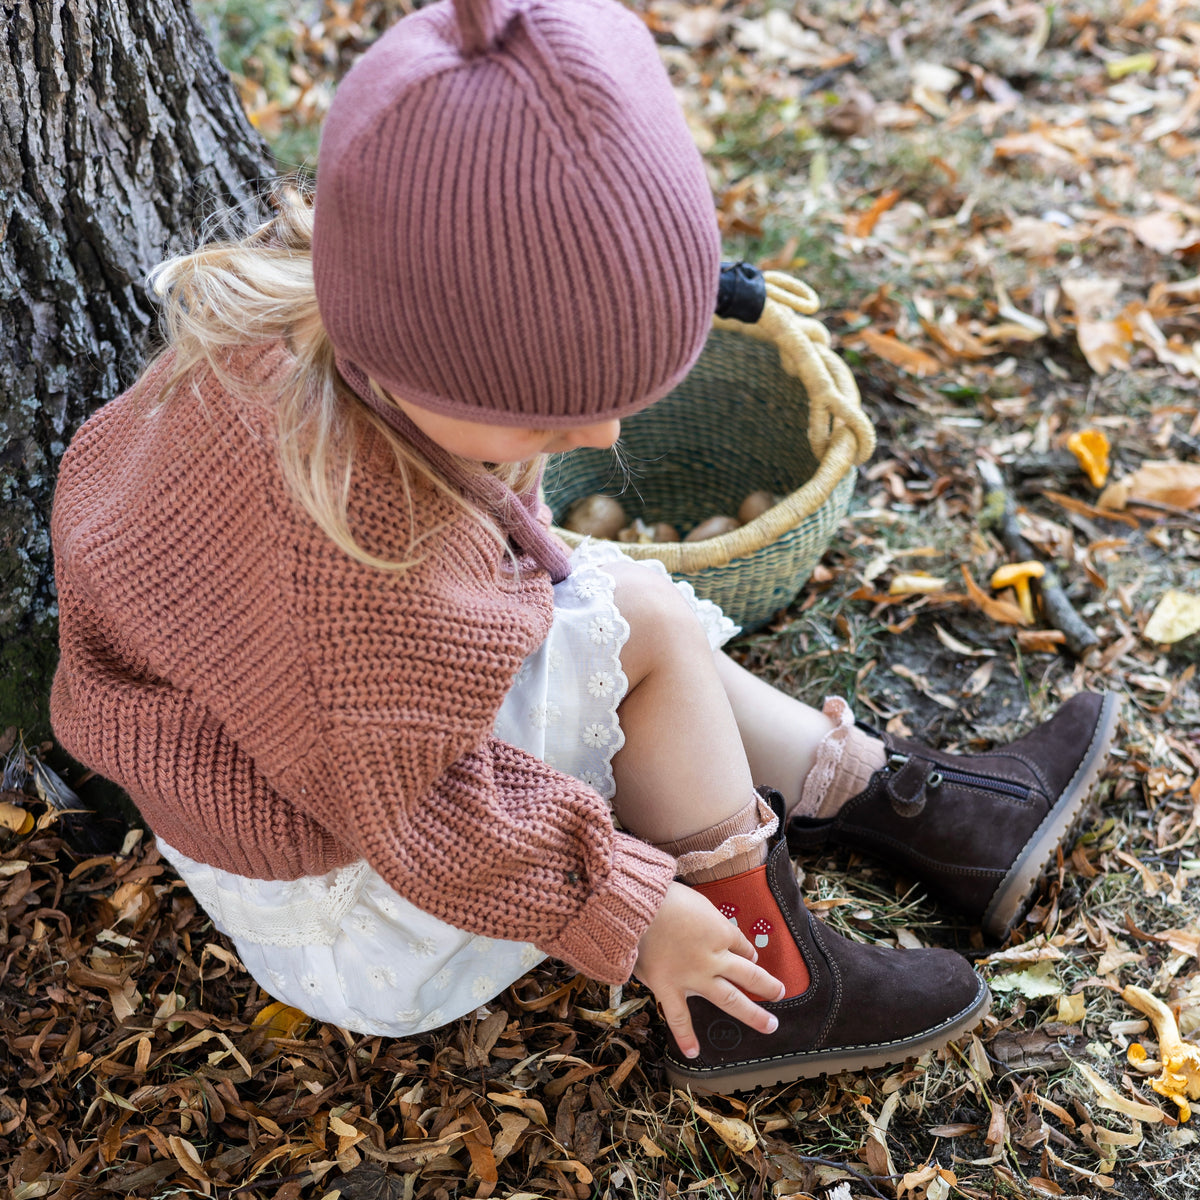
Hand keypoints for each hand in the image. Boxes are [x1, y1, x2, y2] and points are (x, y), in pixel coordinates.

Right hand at [634, 881, 784, 1059]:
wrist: (639, 908)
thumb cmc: (665, 897)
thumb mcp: (697, 900)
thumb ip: (708, 918)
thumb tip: (714, 928)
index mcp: (721, 931)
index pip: (742, 945)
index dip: (748, 951)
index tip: (750, 955)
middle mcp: (715, 958)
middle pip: (749, 974)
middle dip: (766, 985)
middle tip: (780, 993)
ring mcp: (694, 977)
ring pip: (729, 998)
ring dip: (752, 1013)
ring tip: (769, 1025)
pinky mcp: (669, 988)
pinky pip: (679, 1017)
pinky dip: (685, 1036)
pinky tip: (693, 1052)